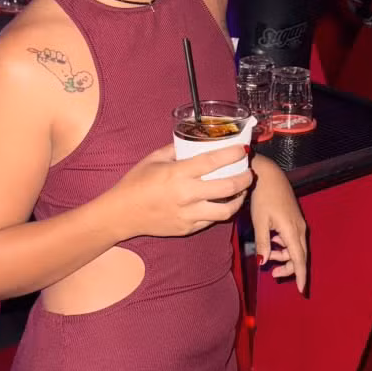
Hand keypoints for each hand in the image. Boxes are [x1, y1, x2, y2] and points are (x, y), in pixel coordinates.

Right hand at [114, 143, 253, 238]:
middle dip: (244, 178)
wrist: (122, 213)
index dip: (232, 154)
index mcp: (178, 174)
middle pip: (227, 187)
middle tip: (249, 172)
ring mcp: (188, 214)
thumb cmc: (136, 183)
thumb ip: (175, 149)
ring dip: (239, 199)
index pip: (212, 162)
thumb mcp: (153, 158)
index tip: (243, 150)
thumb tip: (194, 141)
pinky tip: (224, 203)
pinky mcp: (188, 228)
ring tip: (241, 191)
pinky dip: (222, 211)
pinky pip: (212, 220)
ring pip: (225, 210)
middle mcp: (186, 195)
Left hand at [250, 157, 307, 292]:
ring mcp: (299, 223)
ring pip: (296, 248)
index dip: (299, 276)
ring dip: (284, 256)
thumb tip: (263, 262)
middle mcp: (299, 228)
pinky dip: (284, 246)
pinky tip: (273, 242)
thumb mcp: (259, 221)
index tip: (301, 291)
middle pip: (299, 256)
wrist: (268, 175)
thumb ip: (263, 243)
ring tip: (269, 256)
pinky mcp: (295, 219)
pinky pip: (294, 239)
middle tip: (273, 274)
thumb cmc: (262, 196)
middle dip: (289, 268)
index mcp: (291, 230)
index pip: (298, 259)